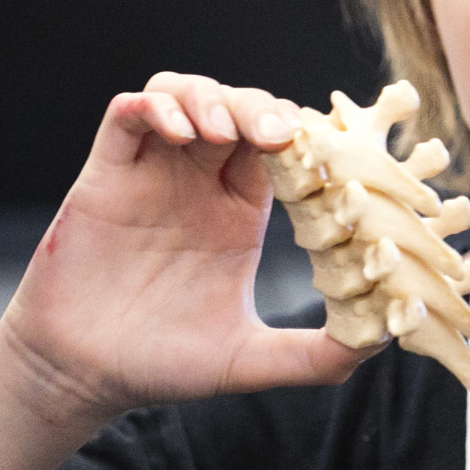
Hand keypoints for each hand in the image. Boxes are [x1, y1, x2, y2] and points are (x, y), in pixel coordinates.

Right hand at [0, 73, 373, 426]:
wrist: (84, 376)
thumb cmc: (164, 366)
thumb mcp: (252, 361)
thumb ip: (318, 354)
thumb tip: (386, 341)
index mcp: (237, 212)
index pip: (279, 147)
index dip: (301, 137)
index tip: (321, 153)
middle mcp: (196, 183)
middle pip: (237, 108)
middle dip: (260, 108)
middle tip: (278, 135)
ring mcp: (150, 173)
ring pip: (183, 93)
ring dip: (209, 98)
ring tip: (223, 133)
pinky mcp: (105, 173)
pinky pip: (127, 113)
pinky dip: (154, 107)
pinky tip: (179, 134)